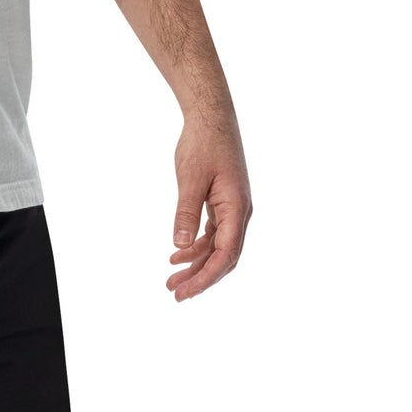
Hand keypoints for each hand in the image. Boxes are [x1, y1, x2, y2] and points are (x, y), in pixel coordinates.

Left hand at [166, 109, 251, 301]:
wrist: (212, 117)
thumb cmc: (203, 144)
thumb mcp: (190, 178)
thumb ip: (186, 212)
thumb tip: (180, 247)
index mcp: (237, 209)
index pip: (225, 255)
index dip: (206, 277)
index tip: (185, 292)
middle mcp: (239, 213)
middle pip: (224, 257)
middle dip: (201, 278)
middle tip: (175, 294)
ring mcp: (232, 209)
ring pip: (217, 247)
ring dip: (196, 264)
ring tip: (171, 279)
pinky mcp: (223, 202)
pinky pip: (212, 233)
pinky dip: (196, 246)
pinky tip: (177, 255)